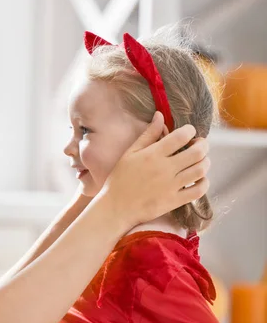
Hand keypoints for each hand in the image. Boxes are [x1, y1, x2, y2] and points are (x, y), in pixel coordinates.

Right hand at [98, 112, 209, 226]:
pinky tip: (199, 179)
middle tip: (200, 145)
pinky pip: (198, 190)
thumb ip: (148, 134)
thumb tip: (160, 115)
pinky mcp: (174, 201)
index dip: (190, 130)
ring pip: (201, 170)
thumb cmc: (120, 178)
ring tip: (200, 160)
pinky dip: (204, 183)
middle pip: (197, 152)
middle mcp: (165, 168)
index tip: (189, 132)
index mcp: (153, 154)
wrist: (116, 206)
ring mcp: (171, 186)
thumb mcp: (130, 153)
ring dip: (206, 162)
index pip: (181, 136)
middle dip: (203, 145)